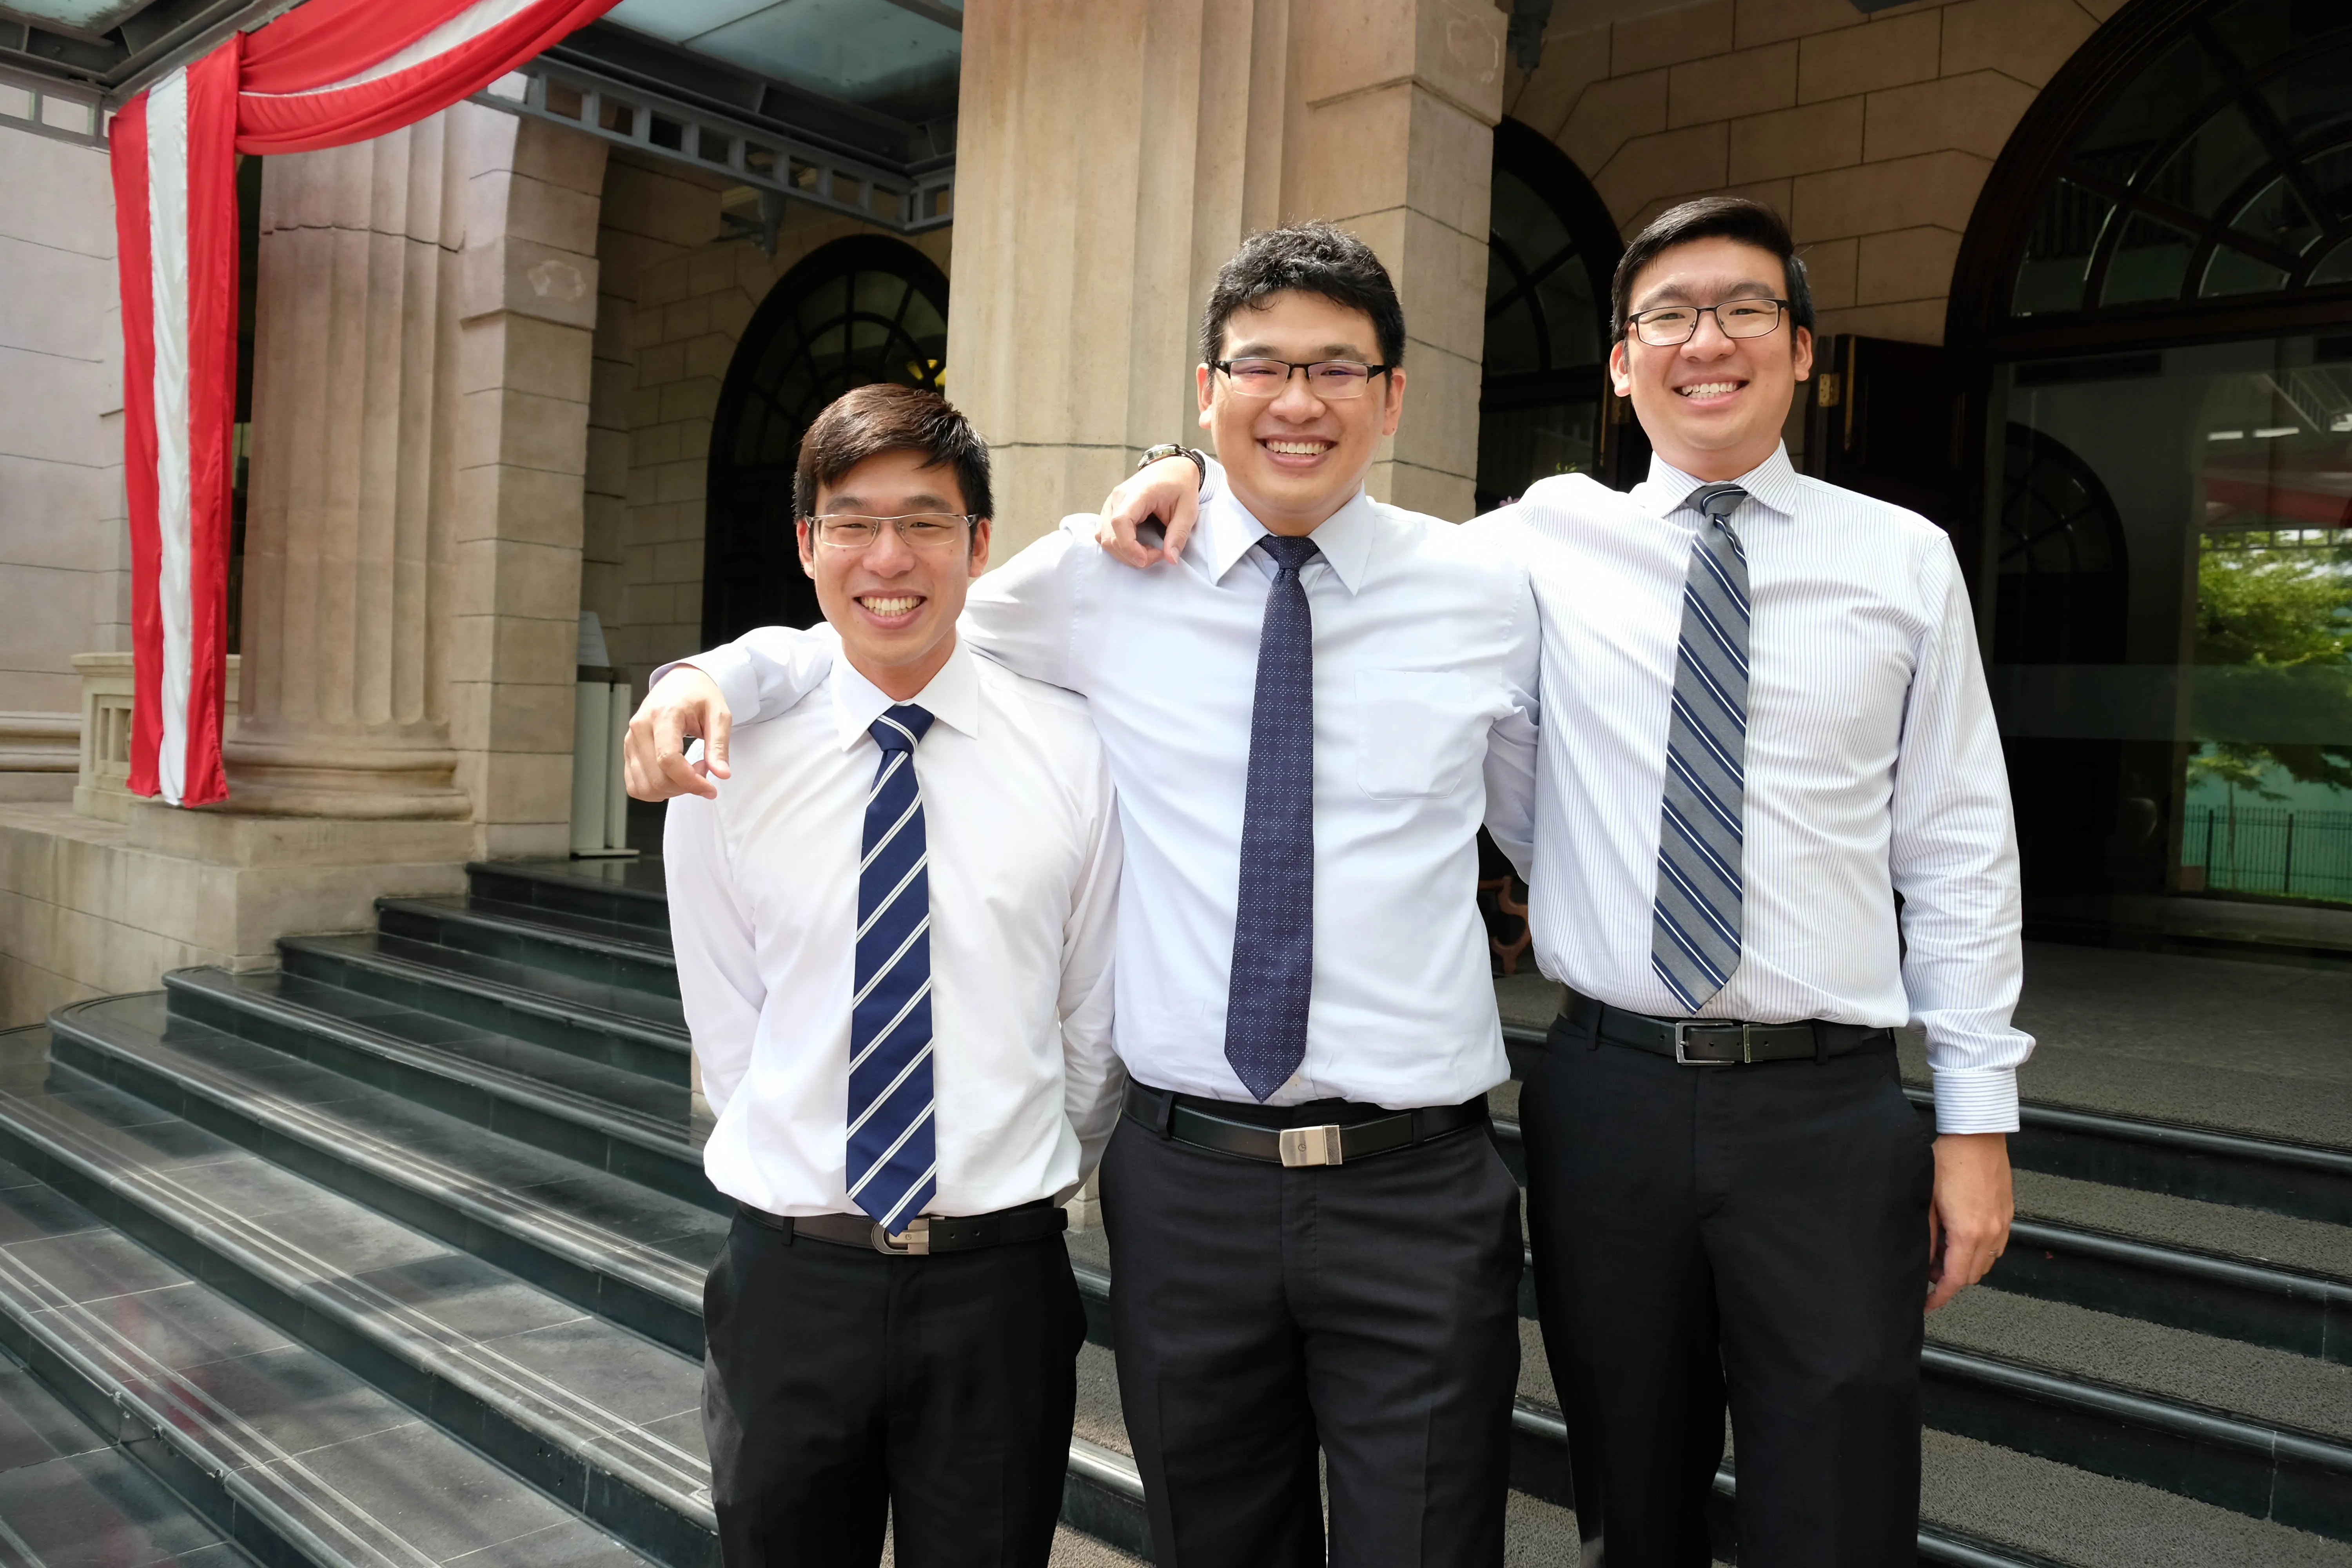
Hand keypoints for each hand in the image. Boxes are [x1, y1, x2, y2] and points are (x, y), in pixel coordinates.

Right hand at [624, 666, 731, 801]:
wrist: (679, 682)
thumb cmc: (699, 695)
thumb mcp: (719, 715)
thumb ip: (719, 745)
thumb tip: (722, 774)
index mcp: (663, 714)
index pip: (668, 759)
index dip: (690, 781)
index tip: (710, 788)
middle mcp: (640, 727)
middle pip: (656, 778)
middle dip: (685, 786)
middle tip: (704, 769)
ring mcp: (629, 740)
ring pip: (645, 787)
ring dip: (671, 790)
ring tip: (688, 771)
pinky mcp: (627, 750)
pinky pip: (635, 785)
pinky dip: (656, 790)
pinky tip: (673, 776)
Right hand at [1095, 457, 1204, 566]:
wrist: (1172, 467)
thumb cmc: (1180, 485)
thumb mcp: (1188, 510)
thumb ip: (1178, 534)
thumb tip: (1171, 559)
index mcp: (1137, 494)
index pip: (1120, 522)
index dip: (1129, 547)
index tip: (1146, 559)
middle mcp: (1118, 497)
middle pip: (1109, 536)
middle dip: (1130, 555)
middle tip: (1156, 555)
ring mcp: (1111, 502)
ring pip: (1103, 537)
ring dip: (1122, 552)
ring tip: (1146, 551)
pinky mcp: (1110, 508)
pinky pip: (1103, 532)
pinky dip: (1117, 544)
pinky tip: (1136, 544)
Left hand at [1925, 1132, 2011, 1312]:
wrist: (1976, 1137)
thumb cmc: (1948, 1161)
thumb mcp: (1926, 1200)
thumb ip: (1928, 1235)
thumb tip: (1925, 1261)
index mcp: (1968, 1233)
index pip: (1955, 1279)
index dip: (1939, 1296)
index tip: (1927, 1303)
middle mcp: (1990, 1233)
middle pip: (1972, 1275)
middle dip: (1949, 1280)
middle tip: (1928, 1270)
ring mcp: (2002, 1225)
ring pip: (1985, 1263)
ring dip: (1965, 1265)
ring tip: (1943, 1251)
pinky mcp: (2007, 1214)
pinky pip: (1996, 1246)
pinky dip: (1979, 1251)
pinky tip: (1961, 1237)